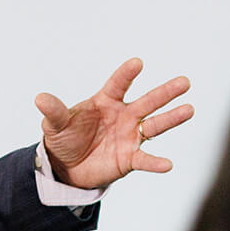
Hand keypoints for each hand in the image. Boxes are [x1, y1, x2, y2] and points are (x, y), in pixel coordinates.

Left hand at [36, 58, 192, 190]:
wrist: (67, 168)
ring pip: (155, 125)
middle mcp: (124, 116)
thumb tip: (40, 99)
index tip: (137, 63)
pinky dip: (156, 162)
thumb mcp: (55, 125)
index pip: (118, 84)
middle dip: (165, 92)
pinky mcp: (130, 158)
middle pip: (148, 101)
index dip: (127, 74)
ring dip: (172, 118)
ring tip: (189, 110)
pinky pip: (145, 159)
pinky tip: (168, 164)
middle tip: (184, 82)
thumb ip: (54, 112)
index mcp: (106, 101)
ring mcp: (130, 136)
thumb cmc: (65, 139)